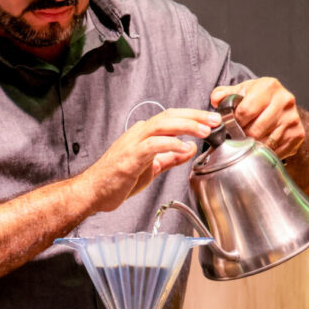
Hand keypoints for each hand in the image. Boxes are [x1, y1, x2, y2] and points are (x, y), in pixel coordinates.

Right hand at [80, 108, 220, 211]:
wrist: (93, 192)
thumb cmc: (117, 179)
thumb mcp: (151, 167)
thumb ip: (170, 157)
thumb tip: (190, 148)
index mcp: (143, 134)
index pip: (171, 117)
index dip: (193, 116)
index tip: (212, 120)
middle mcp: (138, 134)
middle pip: (169, 116)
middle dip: (195, 116)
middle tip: (214, 120)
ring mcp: (133, 144)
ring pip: (162, 125)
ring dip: (186, 126)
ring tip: (204, 131)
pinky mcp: (130, 157)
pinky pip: (153, 145)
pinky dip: (171, 144)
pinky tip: (185, 148)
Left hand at [211, 77, 303, 158]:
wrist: (281, 105)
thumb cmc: (257, 98)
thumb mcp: (240, 91)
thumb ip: (223, 94)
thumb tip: (216, 101)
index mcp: (269, 87)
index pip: (245, 111)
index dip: (233, 122)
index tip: (229, 126)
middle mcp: (285, 100)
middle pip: (255, 129)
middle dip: (241, 135)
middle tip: (235, 136)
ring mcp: (293, 118)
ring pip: (265, 142)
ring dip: (252, 145)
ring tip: (246, 140)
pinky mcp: (298, 134)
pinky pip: (276, 150)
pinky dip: (264, 151)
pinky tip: (259, 145)